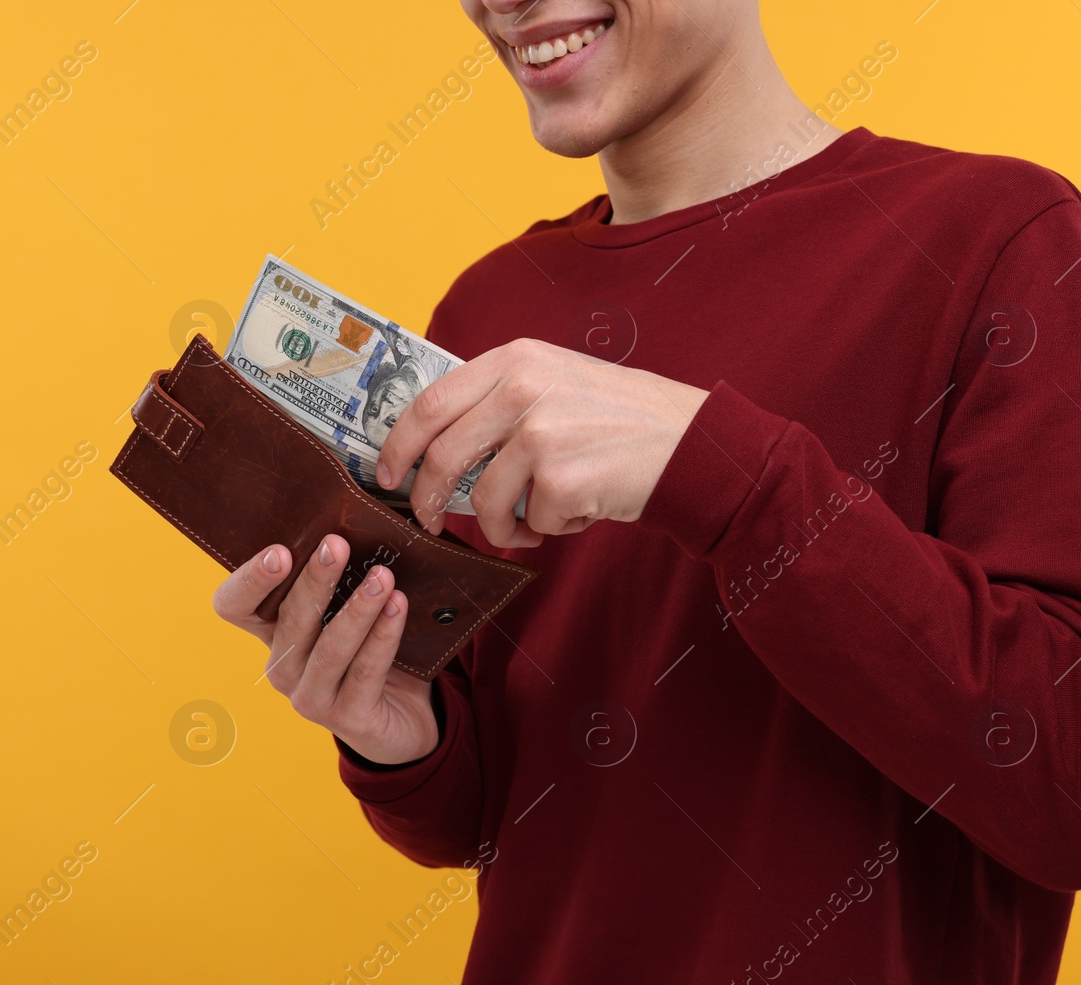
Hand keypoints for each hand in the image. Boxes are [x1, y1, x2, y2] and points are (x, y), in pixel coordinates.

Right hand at [212, 534, 438, 764]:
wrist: (402, 718)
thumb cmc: (371, 651)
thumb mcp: (348, 610)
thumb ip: (343, 575)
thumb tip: (357, 518)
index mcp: (271, 633)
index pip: (233, 605)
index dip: (249, 580)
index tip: (279, 552)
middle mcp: (283, 666)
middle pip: (289, 620)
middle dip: (314, 581)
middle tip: (337, 545)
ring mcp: (310, 698)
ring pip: (330, 647)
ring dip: (357, 608)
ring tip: (382, 576)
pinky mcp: (347, 719)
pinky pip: (365, 670)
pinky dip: (383, 635)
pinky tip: (398, 607)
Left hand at [375, 338, 710, 547]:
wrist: (693, 444)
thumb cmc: (622, 420)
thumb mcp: (556, 382)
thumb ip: (498, 401)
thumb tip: (435, 452)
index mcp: (515, 359)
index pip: (429, 402)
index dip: (398, 445)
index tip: (387, 473)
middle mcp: (523, 389)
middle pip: (443, 457)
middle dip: (430, 500)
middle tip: (431, 520)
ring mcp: (541, 433)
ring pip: (486, 501)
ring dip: (504, 526)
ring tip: (533, 524)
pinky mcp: (562, 479)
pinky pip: (532, 522)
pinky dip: (552, 529)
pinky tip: (582, 508)